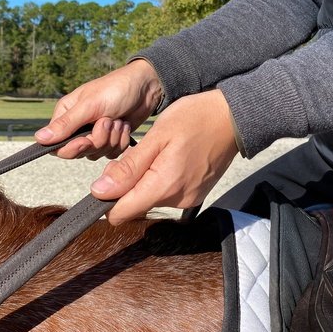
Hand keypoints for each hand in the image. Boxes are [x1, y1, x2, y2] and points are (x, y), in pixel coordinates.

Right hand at [35, 60, 162, 159]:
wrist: (146, 88)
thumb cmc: (116, 89)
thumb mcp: (90, 106)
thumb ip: (66, 124)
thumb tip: (39, 138)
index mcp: (66, 115)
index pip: (57, 145)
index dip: (71, 148)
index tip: (85, 141)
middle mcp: (78, 127)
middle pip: (79, 152)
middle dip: (97, 140)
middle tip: (108, 121)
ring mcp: (95, 134)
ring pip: (97, 154)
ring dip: (111, 139)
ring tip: (118, 119)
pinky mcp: (111, 139)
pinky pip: (111, 153)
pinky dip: (120, 141)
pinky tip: (124, 125)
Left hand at [89, 89, 239, 224]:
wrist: (231, 117)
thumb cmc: (195, 119)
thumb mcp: (156, 137)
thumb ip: (128, 168)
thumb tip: (100, 191)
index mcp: (164, 187)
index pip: (121, 213)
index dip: (108, 197)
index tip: (113, 173)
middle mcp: (177, 200)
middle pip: (135, 204)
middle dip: (129, 183)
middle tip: (141, 152)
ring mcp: (189, 199)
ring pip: (151, 198)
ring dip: (146, 179)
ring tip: (159, 152)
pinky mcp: (196, 195)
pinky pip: (168, 194)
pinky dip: (162, 179)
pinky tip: (171, 158)